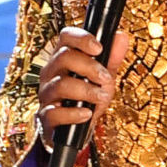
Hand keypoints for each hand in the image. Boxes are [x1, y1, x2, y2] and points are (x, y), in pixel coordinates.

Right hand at [34, 26, 132, 166]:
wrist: (75, 130)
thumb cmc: (86, 99)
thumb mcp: (103, 77)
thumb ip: (112, 58)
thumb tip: (121, 36)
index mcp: (62, 58)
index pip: (65, 36)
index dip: (82, 38)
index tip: (99, 48)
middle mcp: (50, 73)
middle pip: (63, 57)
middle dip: (89, 67)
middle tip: (106, 78)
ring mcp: (46, 94)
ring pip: (60, 84)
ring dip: (86, 91)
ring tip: (101, 97)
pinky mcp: (46, 116)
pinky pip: (55, 112)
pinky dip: (74, 113)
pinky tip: (87, 114)